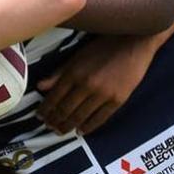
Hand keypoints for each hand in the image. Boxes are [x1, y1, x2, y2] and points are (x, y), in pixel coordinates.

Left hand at [37, 35, 158, 134]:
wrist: (134, 42)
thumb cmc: (104, 46)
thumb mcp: (77, 56)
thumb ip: (59, 73)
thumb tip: (41, 86)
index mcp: (74, 73)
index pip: (54, 97)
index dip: (45, 109)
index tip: (40, 115)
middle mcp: (87, 85)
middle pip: (66, 110)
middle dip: (54, 120)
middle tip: (48, 126)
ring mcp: (103, 94)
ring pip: (80, 117)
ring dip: (68, 126)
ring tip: (61, 131)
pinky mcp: (118, 100)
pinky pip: (100, 118)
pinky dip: (89, 127)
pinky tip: (81, 131)